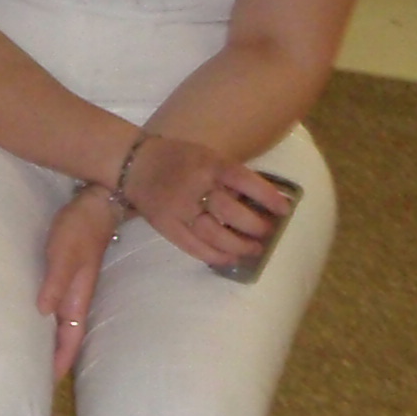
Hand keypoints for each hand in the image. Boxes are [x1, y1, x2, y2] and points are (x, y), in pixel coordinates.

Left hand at [36, 185, 122, 377]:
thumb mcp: (63, 254)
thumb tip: (43, 312)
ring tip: (34, 358)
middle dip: (56, 358)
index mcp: (78, 298)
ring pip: (63, 324)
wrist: (95, 205)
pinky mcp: (66, 277)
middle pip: (67, 336)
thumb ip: (55, 282)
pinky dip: (49, 321)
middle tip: (37, 378)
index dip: (61, 360)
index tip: (49, 383)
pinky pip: (58, 307)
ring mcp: (73, 288)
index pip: (70, 338)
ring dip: (52, 341)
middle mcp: (77, 298)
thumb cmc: (79, 228)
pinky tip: (35, 322)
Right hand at [115, 131, 288, 271]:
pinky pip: (192, 246)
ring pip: (213, 233)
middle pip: (231, 212)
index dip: (268, 197)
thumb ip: (228, 176)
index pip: (245, 181)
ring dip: (238, 245)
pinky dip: (213, 255)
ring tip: (253, 249)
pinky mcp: (166, 225)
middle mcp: (195, 187)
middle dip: (255, 226)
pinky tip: (229, 259)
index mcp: (209, 164)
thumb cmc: (176, 158)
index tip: (284, 209)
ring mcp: (179, 208)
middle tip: (267, 232)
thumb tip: (259, 201)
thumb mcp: (206, 156)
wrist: (133, 163)